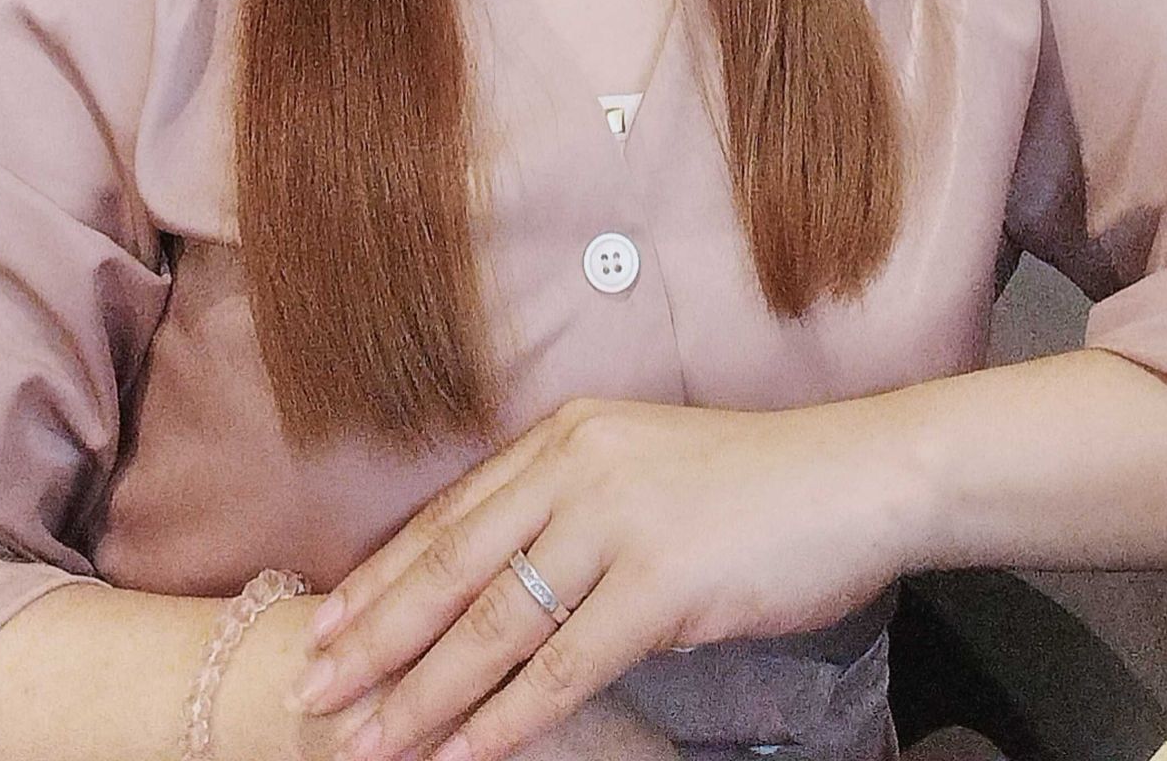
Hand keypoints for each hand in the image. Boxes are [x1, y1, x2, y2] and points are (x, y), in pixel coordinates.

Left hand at [284, 390, 914, 760]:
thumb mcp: (642, 468)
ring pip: (494, 625)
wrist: (852, 477)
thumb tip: (497, 576)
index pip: (449, 518)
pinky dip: (507, 718)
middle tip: (313, 693)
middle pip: (451, 569)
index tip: (323, 627)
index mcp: (565, 437)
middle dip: (375, 640)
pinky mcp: (661, 583)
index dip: (381, 579)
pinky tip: (464, 755)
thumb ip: (569, 508)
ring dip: (423, 693)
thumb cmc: (754, 484)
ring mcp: (616, 524)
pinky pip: (565, 666)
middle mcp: (576, 469)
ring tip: (370, 743)